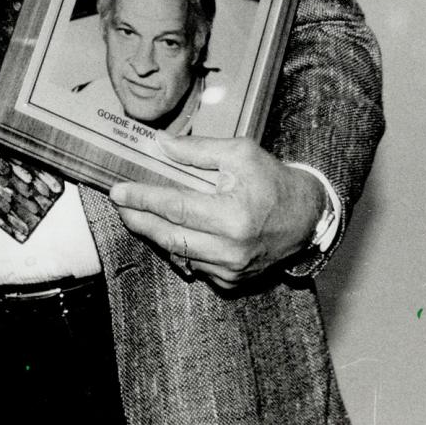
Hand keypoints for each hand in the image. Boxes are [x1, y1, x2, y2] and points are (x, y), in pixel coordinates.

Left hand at [109, 135, 325, 288]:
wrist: (307, 217)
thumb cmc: (273, 181)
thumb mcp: (239, 153)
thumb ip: (196, 150)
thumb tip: (158, 143)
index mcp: (233, 217)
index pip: (174, 208)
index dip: (142, 198)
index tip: (118, 191)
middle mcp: (231, 250)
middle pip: (169, 236)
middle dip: (138, 219)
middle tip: (120, 204)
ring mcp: (232, 270)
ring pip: (178, 253)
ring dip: (154, 234)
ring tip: (136, 214)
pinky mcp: (232, 281)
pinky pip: (193, 265)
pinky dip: (177, 247)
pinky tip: (166, 230)